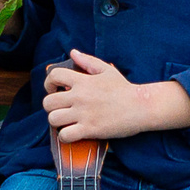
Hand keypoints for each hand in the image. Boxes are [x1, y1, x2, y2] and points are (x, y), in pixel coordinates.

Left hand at [41, 49, 189, 141]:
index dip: (48, 83)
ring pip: (53, 119)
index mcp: (83, 81)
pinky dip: (65, 136)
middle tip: (59, 109)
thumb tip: (73, 52)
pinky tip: (72, 133)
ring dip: (56, 122)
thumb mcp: (106, 70)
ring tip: (65, 122)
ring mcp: (84, 114)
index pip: (54, 76)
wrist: (140, 106)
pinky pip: (65, 135)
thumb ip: (87, 61)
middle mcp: (80, 96)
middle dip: (51, 106)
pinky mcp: (90, 129)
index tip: (53, 89)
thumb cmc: (124, 89)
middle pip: (48, 102)